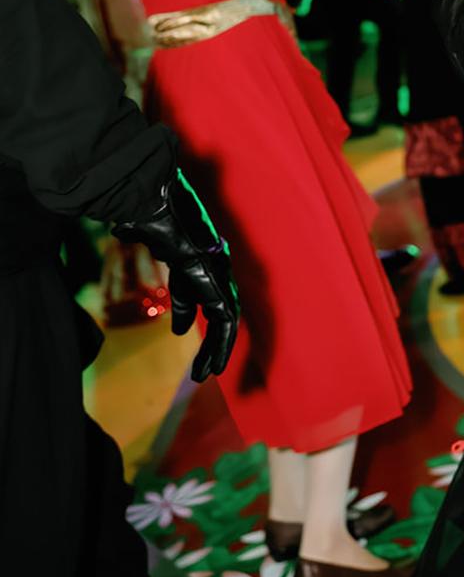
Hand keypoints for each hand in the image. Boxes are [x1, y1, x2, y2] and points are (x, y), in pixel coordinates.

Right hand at [112, 171, 238, 381]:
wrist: (153, 202)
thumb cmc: (145, 210)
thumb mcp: (141, 228)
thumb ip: (138, 232)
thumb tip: (123, 228)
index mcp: (194, 255)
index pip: (198, 289)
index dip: (190, 310)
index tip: (181, 330)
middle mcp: (210, 264)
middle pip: (219, 308)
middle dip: (214, 339)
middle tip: (206, 368)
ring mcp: (216, 272)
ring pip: (226, 318)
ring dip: (218, 349)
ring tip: (208, 373)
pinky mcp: (214, 281)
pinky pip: (225, 318)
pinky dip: (221, 343)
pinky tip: (214, 364)